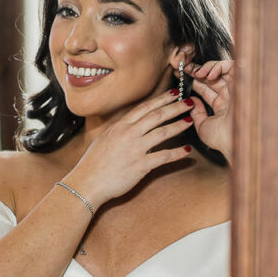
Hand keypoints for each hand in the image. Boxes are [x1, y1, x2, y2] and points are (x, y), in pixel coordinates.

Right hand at [65, 90, 194, 207]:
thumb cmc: (92, 164)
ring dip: (179, 125)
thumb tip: (128, 125)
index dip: (161, 99)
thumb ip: (119, 130)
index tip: (174, 93)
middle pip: (157, 116)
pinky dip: (177, 154)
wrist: (86, 183)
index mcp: (120, 126)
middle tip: (189, 102)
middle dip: (176, 107)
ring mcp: (135, 149)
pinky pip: (163, 157)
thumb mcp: (104, 139)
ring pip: (162, 133)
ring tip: (191, 121)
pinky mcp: (140, 166)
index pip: (145, 108)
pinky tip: (186, 151)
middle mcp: (129, 134)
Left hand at [183, 58, 233, 162]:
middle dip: (196, 72)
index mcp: (222, 107)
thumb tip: (191, 101)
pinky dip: (218, 66)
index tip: (179, 77)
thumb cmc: (222, 138)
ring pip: (221, 70)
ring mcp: (236, 88)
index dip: (194, 82)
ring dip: (206, 68)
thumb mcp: (203, 126)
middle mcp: (230, 96)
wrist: (235, 138)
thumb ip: (196, 113)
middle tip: (183, 69)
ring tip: (196, 73)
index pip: (206, 89)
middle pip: (212, 78)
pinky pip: (231, 66)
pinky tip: (208, 74)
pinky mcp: (243, 81)